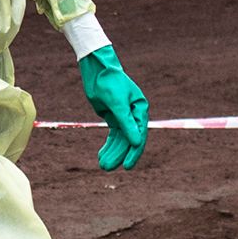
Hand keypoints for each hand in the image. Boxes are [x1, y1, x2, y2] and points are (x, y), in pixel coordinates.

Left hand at [78, 46, 148, 170]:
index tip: (126, 166)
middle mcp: (134, 114)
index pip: (139, 135)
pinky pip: (113, 136)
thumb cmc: (109, 83)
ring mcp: (124, 117)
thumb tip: (136, 143)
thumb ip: (126, 123)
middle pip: (129, 140)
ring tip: (103, 165)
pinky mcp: (114, 118)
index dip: (133, 152)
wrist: (97, 71)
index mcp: (140, 109)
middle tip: (107, 168)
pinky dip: (108, 145)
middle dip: (119, 155)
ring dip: (112, 152)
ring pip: (120, 140)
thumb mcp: (117, 104)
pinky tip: (102, 155)